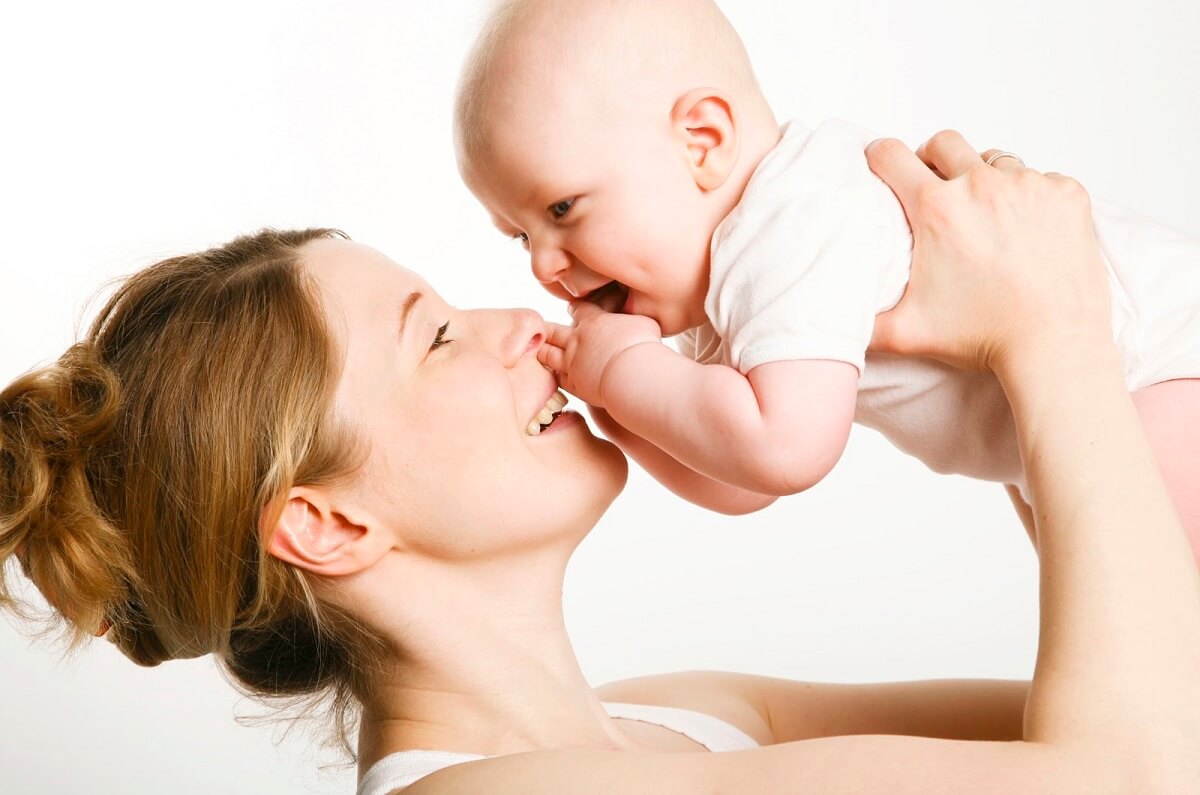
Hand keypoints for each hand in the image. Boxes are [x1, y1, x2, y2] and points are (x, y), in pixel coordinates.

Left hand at [537, 299, 661, 405]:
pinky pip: (558, 378)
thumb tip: (638, 320)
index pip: (578, 310)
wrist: (633, 373)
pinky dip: (556, 376)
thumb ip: (634, 319)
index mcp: (593, 321)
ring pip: (547, 354)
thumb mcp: (643, 322)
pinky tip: (556, 376)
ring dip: (544, 351)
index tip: (574, 310)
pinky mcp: (574, 384)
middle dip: (549, 328)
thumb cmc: (642, 346)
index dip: (576, 309)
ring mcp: (572, 362)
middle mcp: (576, 340)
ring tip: (539, 350)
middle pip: (553, 330)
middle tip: (543, 327)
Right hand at [867, 131, 1111, 372]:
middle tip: (936, 192)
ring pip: (995, 161)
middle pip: (944, 144)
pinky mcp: (1066, 195)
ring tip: (986, 217)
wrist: (1053, 346)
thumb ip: (861, 322)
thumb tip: (832, 318)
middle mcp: (982, 186)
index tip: (883, 165)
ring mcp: (1029, 186)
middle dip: (933, 161)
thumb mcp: (907, 332)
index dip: (881, 158)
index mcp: (937, 210)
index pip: (891, 155)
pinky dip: (1030, 198)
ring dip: (984, 180)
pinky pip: (1040, 179)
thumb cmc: (982, 337)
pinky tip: (1027, 231)